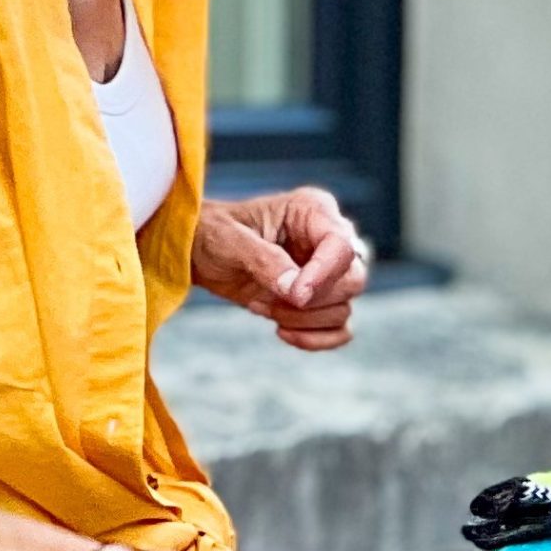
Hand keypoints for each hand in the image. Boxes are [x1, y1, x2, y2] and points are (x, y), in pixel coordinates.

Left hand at [191, 188, 367, 349]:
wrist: (198, 253)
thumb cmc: (210, 234)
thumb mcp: (228, 239)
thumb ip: (264, 260)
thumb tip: (298, 293)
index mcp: (314, 211)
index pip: (342, 246)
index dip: (323, 275)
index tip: (295, 296)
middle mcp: (330, 240)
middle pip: (352, 281)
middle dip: (311, 300)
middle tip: (269, 298)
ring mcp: (330, 272)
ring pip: (343, 309)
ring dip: (301, 319)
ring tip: (260, 305)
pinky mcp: (324, 301)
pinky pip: (340, 330)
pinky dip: (314, 339)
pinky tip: (281, 330)